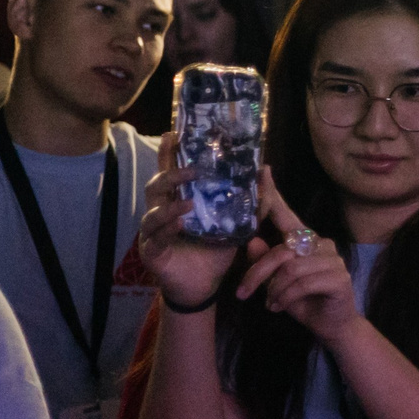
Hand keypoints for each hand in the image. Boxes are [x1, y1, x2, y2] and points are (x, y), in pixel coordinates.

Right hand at [134, 132, 243, 308]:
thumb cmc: (215, 250)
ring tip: (189, 202)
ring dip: (170, 205)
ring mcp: (153, 231)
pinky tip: (179, 224)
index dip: (169, 154)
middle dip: (171, 174)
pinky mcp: (152, 251)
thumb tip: (266, 170)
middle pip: (156, 185)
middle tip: (192, 169)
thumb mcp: (239, 224)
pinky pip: (156, 237)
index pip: (171, 172)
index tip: (173, 133)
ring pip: (153, 211)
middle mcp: (163, 211)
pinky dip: (168, 229)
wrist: (204, 285)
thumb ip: (253, 201)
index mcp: (180, 200)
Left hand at [235, 169, 360, 344]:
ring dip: (274, 290)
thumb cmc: (303, 301)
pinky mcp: (339, 278)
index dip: (274, 194)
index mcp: (305, 241)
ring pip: (290, 268)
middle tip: (243, 293)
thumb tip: (251, 241)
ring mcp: (333, 260)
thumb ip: (264, 263)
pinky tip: (281, 308)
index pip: (287, 214)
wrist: (332, 326)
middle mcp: (321, 244)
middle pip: (281, 249)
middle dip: (258, 273)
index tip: (263, 171)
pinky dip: (286, 297)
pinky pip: (302, 283)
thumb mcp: (275, 283)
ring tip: (270, 304)